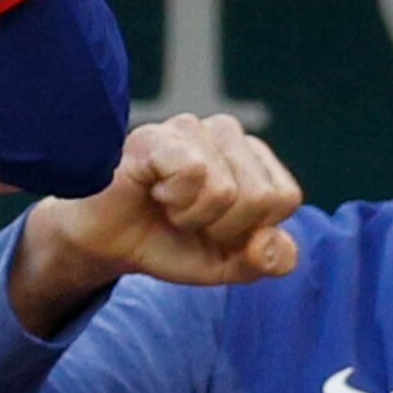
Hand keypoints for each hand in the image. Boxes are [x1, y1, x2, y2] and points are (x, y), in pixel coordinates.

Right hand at [6, 113, 302, 333]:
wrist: (107, 243)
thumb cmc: (168, 241)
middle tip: (187, 220)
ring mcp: (191, 128)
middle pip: (261, 196)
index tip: (218, 230)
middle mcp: (226, 133)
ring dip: (194, 216)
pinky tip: (153, 190)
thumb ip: (266, 259)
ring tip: (169, 205)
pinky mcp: (157, 134)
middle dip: (223, 228)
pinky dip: (175, 200)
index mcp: (251, 158)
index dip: (251, 231)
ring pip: (228, 188)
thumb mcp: (227, 264)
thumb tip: (268, 243)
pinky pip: (195, 173)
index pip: (285, 197)